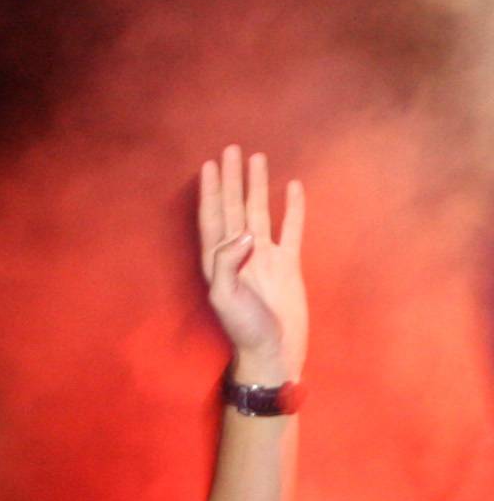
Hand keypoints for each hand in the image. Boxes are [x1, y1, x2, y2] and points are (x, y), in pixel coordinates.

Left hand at [199, 145, 306, 380]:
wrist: (274, 350)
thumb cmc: (245, 329)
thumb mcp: (226, 297)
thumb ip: (227, 262)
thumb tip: (244, 232)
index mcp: (219, 262)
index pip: (212, 218)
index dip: (210, 192)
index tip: (209, 166)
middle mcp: (240, 254)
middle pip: (233, 207)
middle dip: (230, 179)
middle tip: (231, 150)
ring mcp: (265, 257)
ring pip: (259, 212)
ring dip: (257, 185)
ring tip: (257, 158)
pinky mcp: (288, 263)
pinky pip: (291, 228)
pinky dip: (293, 208)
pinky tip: (292, 187)